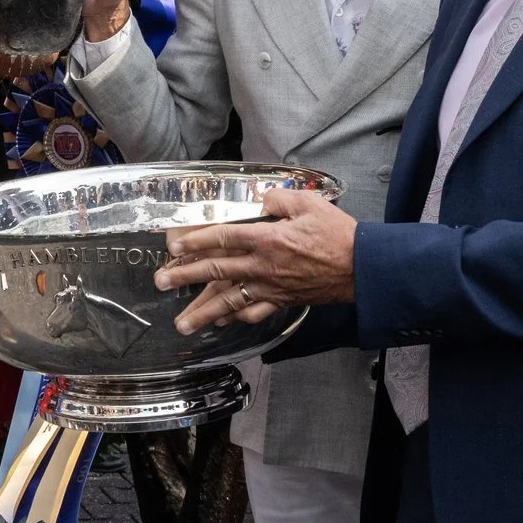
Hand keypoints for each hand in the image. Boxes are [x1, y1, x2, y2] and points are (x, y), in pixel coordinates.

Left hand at [154, 186, 357, 332]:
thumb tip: (260, 199)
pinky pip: (254, 312)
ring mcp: (271, 287)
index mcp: (267, 238)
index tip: (173, 248)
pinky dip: (235, 318)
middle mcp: (263, 266)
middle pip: (216, 271)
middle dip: (185, 278)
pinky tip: (221, 322)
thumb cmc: (337, 233)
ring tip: (181, 324)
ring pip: (230, 301)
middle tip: (160, 283)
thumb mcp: (309, 203)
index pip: (222, 238)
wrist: (362, 267)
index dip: (195, 241)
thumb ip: (279, 199)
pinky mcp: (283, 300)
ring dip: (203, 312)